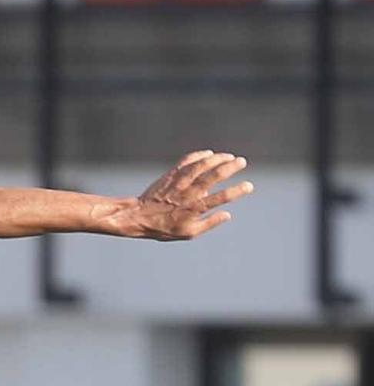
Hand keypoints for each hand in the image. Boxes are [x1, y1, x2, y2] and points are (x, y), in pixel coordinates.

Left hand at [129, 151, 252, 240]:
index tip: (249, 186)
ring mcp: (178, 183)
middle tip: (242, 162)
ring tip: (229, 156)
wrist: (137, 217)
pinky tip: (208, 153)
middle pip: (211, 178)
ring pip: (199, 166)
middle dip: (229, 168)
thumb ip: (209, 223)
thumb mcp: (188, 232)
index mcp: (193, 209)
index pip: (219, 199)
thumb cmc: (163, 227)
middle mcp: (187, 194)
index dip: (235, 192)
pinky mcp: (169, 176)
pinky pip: (185, 162)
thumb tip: (227, 214)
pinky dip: (197, 156)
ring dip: (215, 159)